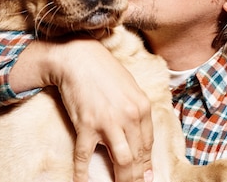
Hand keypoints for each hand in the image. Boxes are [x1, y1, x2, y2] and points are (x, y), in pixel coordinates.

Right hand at [51, 38, 153, 181]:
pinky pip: (85, 156)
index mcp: (142, 107)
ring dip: (123, 179)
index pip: (148, 145)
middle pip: (137, 156)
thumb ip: (136, 111)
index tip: (146, 178)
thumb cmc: (105, 71)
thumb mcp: (130, 88)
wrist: (79, 58)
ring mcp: (108, 121)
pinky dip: (82, 173)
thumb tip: (139, 136)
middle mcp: (129, 116)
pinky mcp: (86, 124)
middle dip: (137, 177)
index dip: (146, 165)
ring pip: (121, 160)